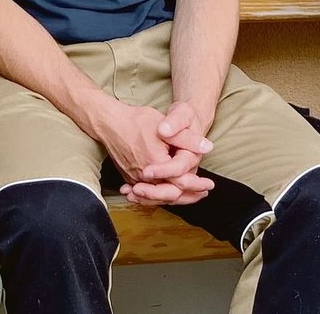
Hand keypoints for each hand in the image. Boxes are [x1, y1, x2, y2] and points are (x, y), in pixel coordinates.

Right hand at [95, 102, 212, 205]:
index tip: (210, 185)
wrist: (110, 122)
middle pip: (170, 196)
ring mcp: (135, 179)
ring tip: (190, 196)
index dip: (198, 185)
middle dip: (189, 196)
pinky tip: (167, 194)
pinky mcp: (129, 178)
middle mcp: (144, 177)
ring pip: (158, 197)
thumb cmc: (136, 121)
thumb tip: (208, 147)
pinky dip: (159, 195)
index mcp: (156, 165)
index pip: (181, 183)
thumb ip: (187, 139)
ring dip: (175, 197)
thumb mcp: (165, 125)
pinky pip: (147, 193)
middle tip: (203, 194)